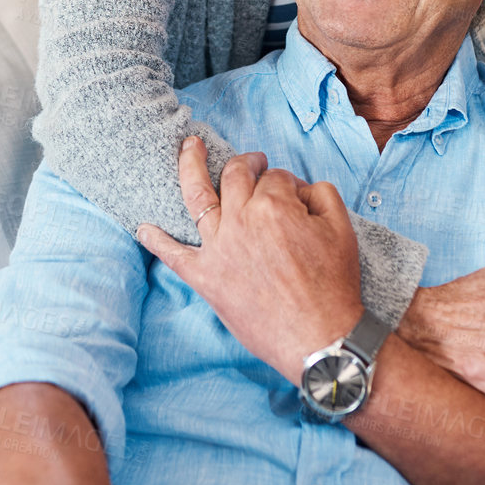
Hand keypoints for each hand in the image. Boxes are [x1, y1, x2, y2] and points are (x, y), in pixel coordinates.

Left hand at [136, 135, 361, 384]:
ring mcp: (218, 248)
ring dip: (189, 165)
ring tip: (188, 148)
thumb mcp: (342, 229)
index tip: (295, 197)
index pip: (275, 178)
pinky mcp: (205, 278)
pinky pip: (172, 255)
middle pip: (234, 175)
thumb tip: (299, 187)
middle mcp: (240, 220)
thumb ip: (321, 194)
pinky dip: (155, 240)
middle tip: (253, 162)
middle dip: (246, 163)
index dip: (287, 184)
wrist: (320, 337)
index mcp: (274, 205)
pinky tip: (143, 227)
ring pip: (196, 196)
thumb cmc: (333, 285)